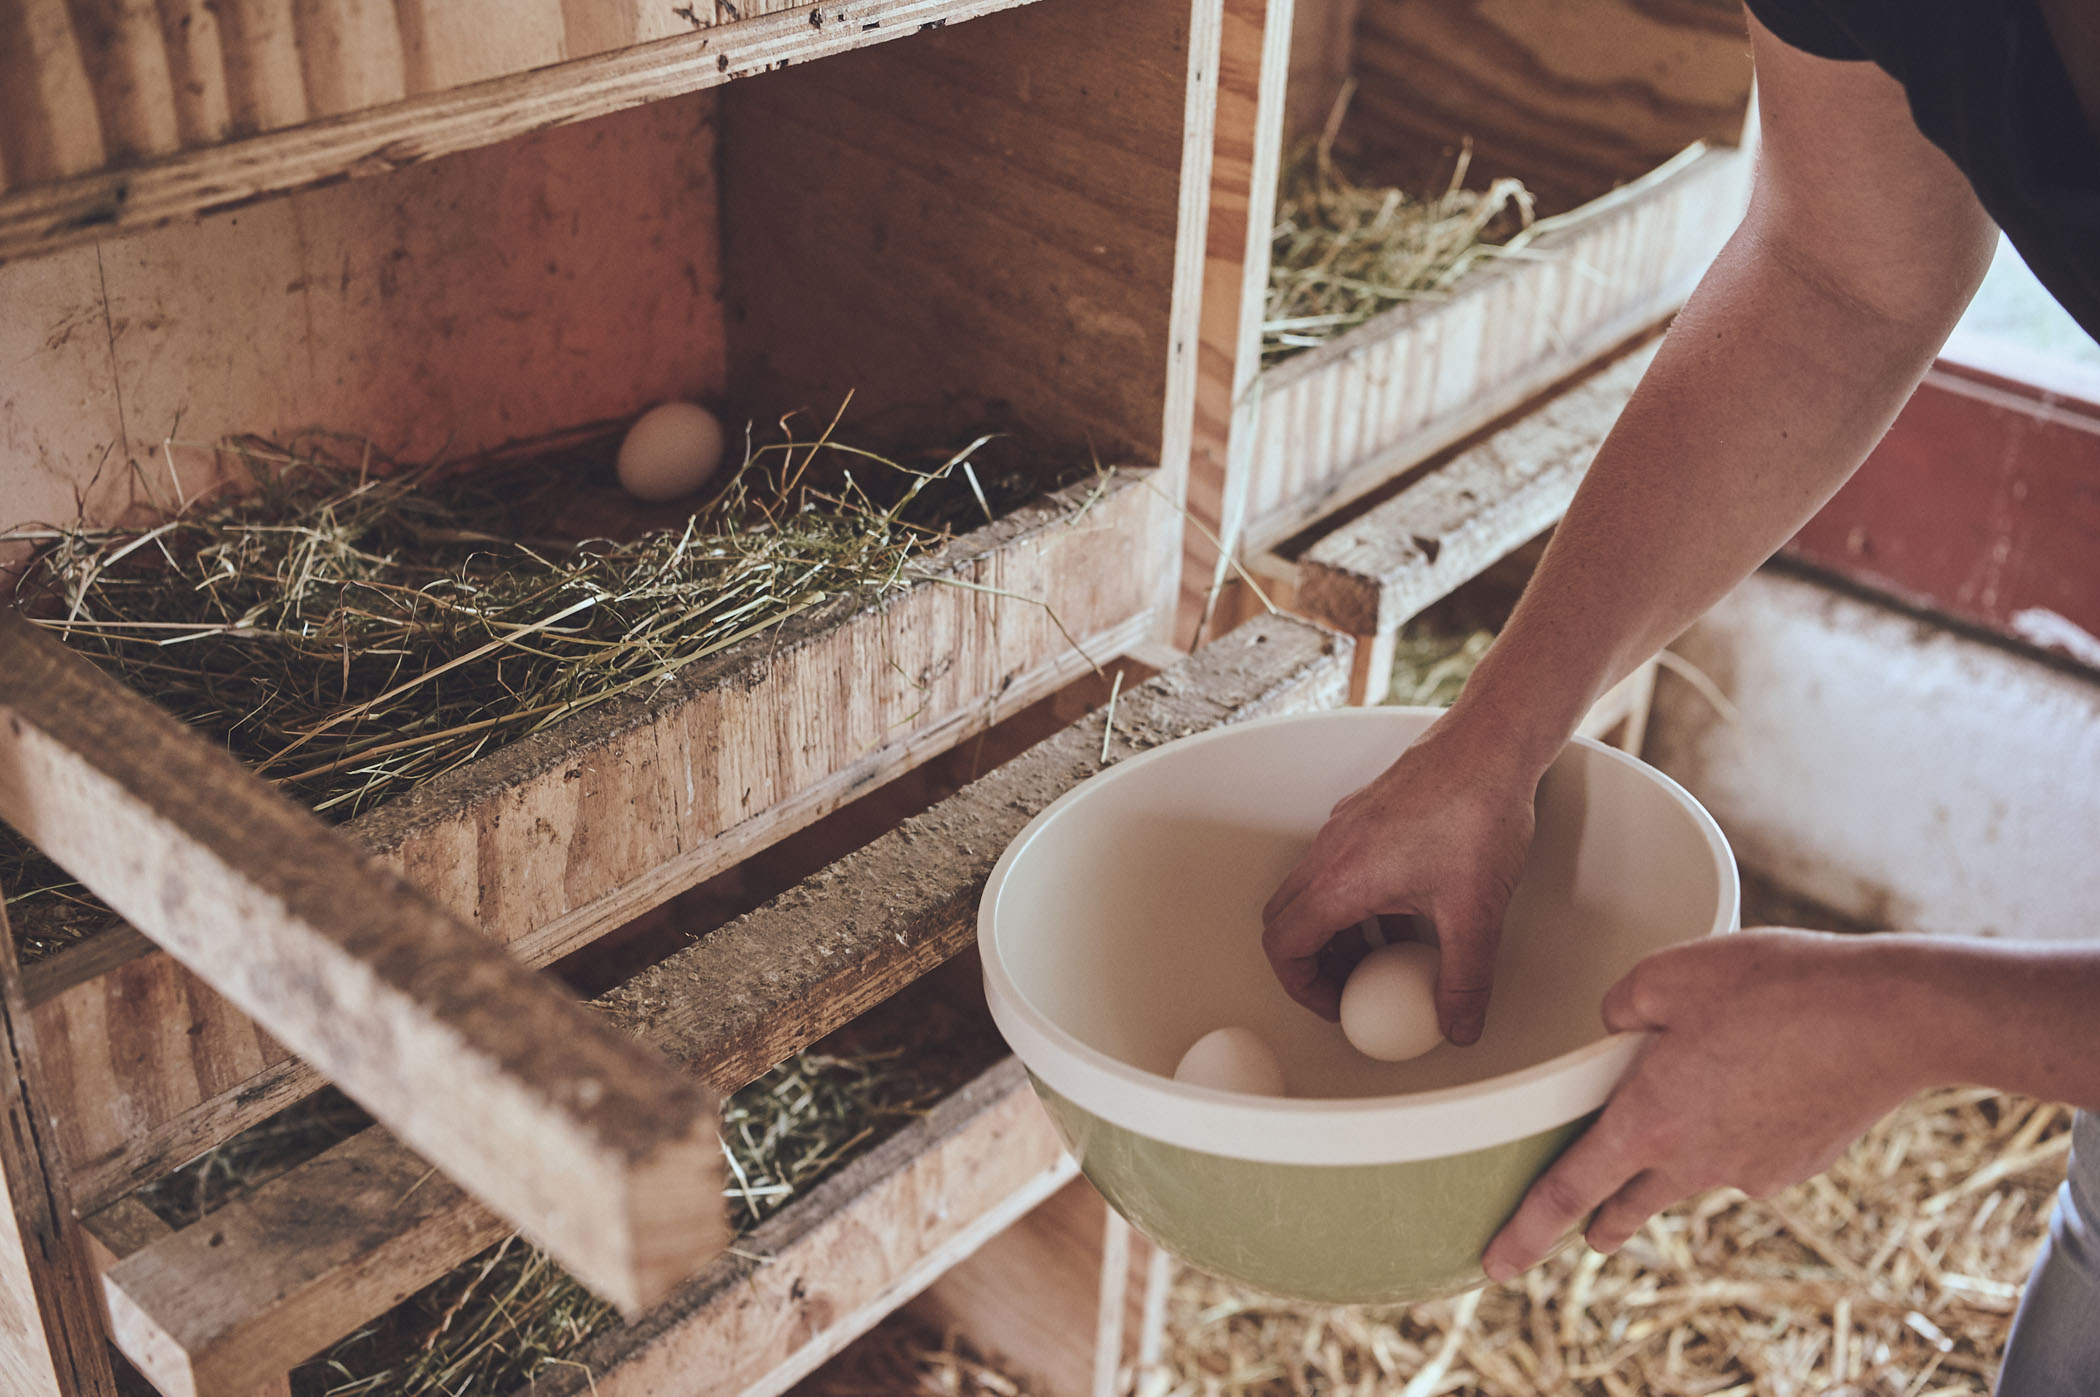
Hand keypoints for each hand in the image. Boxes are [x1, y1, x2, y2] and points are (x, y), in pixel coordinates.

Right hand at [1260, 718, 1538, 1041]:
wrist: (1489, 747)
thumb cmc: (1477, 813)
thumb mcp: (1476, 915)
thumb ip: (1465, 980)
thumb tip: (1458, 1025)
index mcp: (1340, 882)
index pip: (1284, 946)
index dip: (1303, 988)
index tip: (1337, 1005)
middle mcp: (1329, 851)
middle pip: (1285, 919)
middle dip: (1312, 963)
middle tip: (1350, 987)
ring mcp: (1344, 828)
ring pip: (1311, 891)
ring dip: (1336, 931)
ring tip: (1384, 954)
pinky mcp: (1364, 813)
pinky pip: (1336, 866)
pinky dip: (1355, 899)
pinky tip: (1408, 908)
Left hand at [1482, 928, 1923, 1281]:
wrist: (1891, 1018)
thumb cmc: (1775, 987)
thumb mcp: (1668, 975)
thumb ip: (1619, 1010)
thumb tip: (1615, 1033)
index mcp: (1647, 1124)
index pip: (1566, 1191)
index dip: (1525, 1231)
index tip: (1495, 1263)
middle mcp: (1695, 1162)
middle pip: (1627, 1204)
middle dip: (1599, 1221)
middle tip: (1586, 1231)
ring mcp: (1752, 1171)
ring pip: (1691, 1173)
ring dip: (1672, 1161)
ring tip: (1676, 1125)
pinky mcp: (1798, 1164)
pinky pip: (1746, 1153)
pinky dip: (1736, 1131)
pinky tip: (1755, 1086)